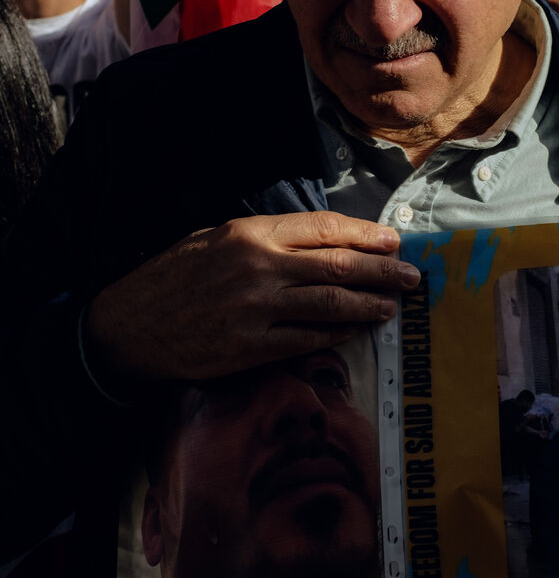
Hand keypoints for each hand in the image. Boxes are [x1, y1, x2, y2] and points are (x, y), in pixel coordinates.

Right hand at [85, 211, 418, 385]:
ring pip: (330, 305)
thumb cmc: (172, 276)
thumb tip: (322, 242)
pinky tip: (357, 330)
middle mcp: (259, 267)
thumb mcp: (214, 237)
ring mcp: (257, 310)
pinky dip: (338, 333)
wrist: (128, 326)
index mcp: (251, 233)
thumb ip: (265, 238)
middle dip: (382, 272)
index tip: (392, 242)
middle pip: (338, 267)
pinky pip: (308, 339)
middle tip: (411, 277)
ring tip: (393, 306)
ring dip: (370, 306)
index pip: (324, 228)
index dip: (365, 235)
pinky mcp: (252, 348)